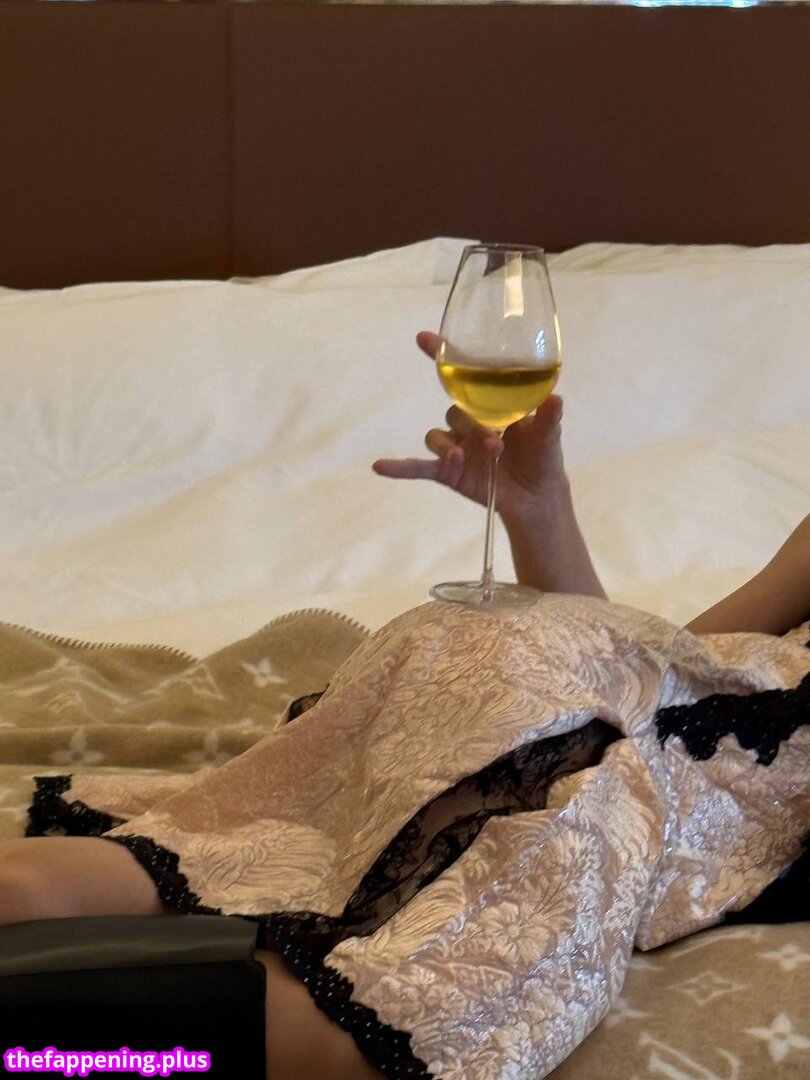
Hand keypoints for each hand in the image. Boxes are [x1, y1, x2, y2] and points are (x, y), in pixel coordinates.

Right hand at [372, 331, 567, 523]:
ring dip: (450, 447)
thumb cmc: (542, 456)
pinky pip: (418, 466)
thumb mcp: (549, 436)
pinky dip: (400, 467)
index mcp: (490, 401)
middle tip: (497, 443)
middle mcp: (469, 419)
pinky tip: (380, 466)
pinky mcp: (448, 471)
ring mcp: (456, 444)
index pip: (463, 372)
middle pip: (456, 410)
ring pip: (439, 436)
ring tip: (465, 459)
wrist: (536, 497)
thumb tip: (556, 399)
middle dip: (473, 425)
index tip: (425, 339)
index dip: (443, 353)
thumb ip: (548, 418)